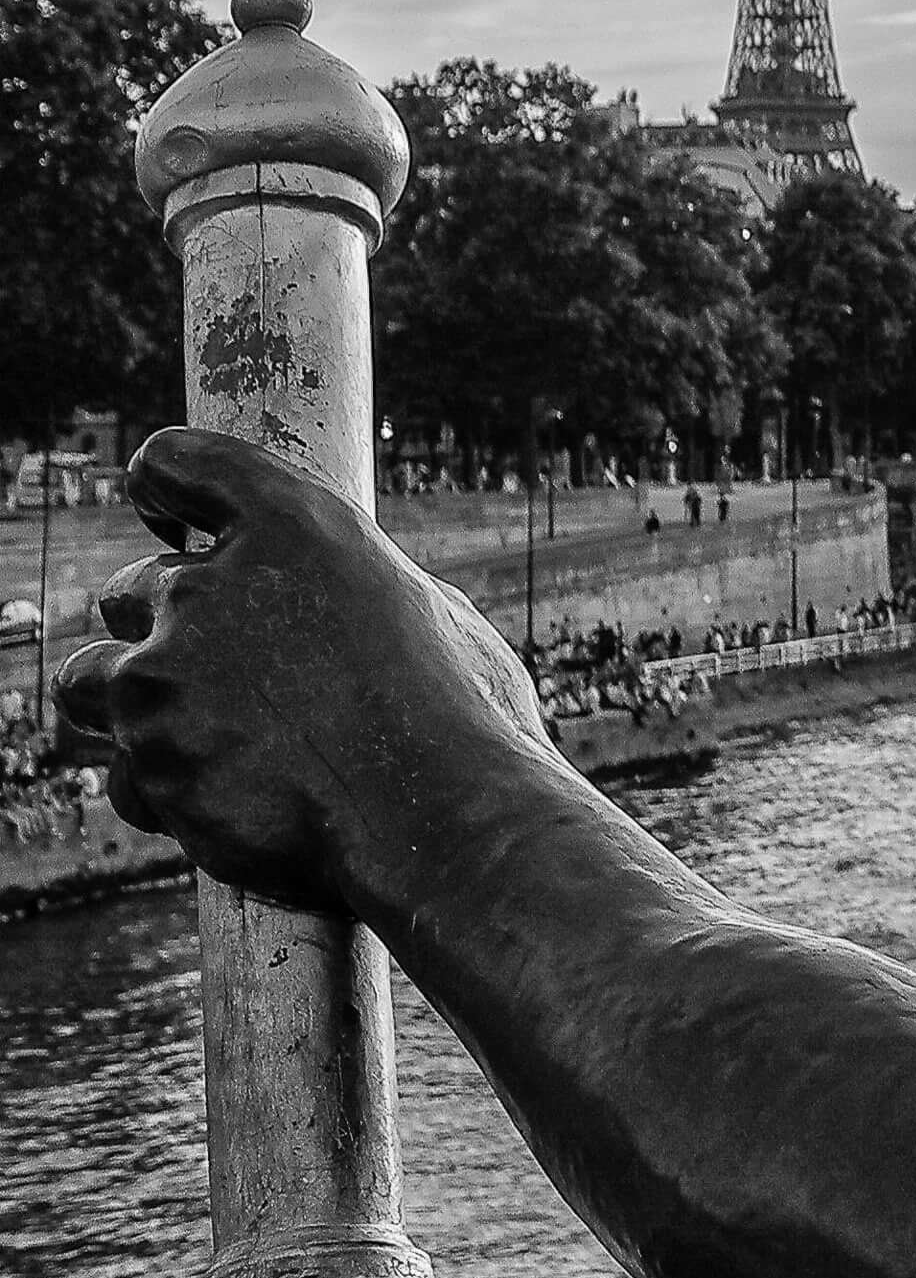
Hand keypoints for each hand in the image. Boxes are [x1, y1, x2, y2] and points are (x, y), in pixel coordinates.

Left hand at [54, 427, 546, 916]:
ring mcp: (162, 678)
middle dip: (163, 626)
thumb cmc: (464, 716)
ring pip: (90, 680)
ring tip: (199, 736)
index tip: (165, 515)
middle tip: (222, 669)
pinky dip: (159, 787)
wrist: (441, 817)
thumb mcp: (429, 616)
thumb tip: (327, 610)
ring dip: (131, 704)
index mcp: (291, 527)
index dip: (161, 483)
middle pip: (132, 588)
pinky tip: (226, 796)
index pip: (179, 460)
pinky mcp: (145, 765)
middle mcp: (209, 590)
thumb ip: (346, 595)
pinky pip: (121, 774)